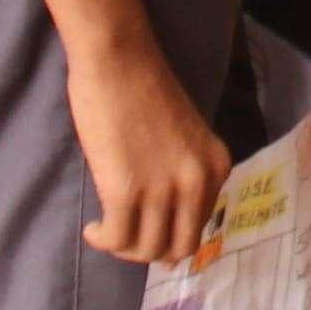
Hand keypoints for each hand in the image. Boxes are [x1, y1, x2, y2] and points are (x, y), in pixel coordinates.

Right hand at [68, 41, 232, 265]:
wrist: (118, 59)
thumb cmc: (143, 88)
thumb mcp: (184, 138)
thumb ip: (183, 173)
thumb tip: (164, 222)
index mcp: (217, 166)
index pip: (200, 226)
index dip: (171, 234)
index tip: (148, 228)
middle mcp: (198, 182)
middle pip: (179, 247)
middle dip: (150, 250)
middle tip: (126, 237)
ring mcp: (164, 189)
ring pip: (146, 249)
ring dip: (123, 247)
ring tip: (106, 229)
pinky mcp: (126, 191)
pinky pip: (117, 239)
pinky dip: (103, 240)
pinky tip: (93, 228)